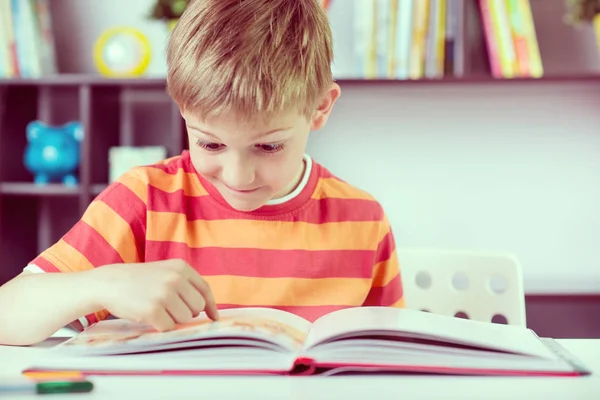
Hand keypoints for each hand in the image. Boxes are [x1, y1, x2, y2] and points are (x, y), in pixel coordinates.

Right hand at [94, 259, 218, 330]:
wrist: (109, 282)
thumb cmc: (139, 280)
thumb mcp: (165, 271)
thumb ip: (186, 284)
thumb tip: (206, 308)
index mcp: (181, 268)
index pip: (205, 290)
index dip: (211, 305)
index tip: (214, 317)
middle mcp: (175, 279)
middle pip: (197, 307)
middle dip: (188, 312)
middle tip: (171, 309)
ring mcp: (164, 294)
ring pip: (185, 319)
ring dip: (173, 319)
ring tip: (158, 309)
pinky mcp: (153, 310)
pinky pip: (169, 327)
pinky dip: (161, 326)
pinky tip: (150, 316)